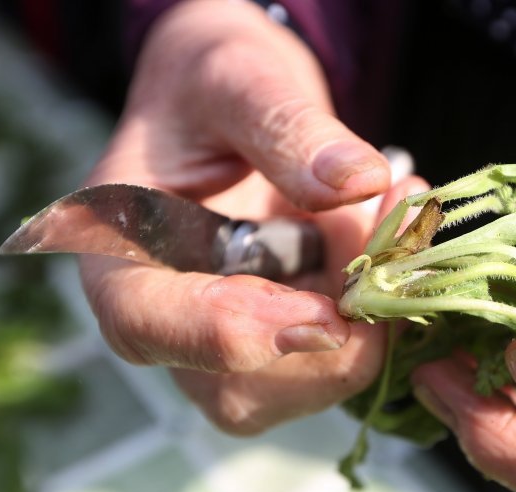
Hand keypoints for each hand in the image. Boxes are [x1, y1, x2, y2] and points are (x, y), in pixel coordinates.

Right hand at [80, 0, 402, 433]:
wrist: (237, 108)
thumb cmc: (214, 87)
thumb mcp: (237, 78)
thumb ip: (285, 126)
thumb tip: (359, 181)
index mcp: (119, 253)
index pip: (146, 326)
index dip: (234, 334)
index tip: (327, 316)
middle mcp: (168, 318)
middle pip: (237, 390)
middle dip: (334, 335)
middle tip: (391, 233)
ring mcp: (227, 341)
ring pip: (302, 385)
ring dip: (371, 318)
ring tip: (393, 212)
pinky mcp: (281, 340)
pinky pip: (340, 357)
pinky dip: (384, 311)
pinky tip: (395, 234)